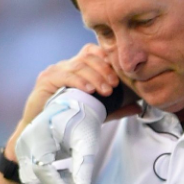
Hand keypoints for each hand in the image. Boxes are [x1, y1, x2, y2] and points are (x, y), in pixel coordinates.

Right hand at [8, 44, 116, 183]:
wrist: (43, 131)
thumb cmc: (70, 118)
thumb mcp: (98, 111)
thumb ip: (117, 107)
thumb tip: (139, 107)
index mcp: (77, 68)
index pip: (92, 51)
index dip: (106, 57)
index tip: (120, 72)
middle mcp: (65, 65)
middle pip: (88, 57)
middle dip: (105, 69)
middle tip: (115, 85)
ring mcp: (54, 71)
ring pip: (78, 65)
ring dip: (95, 77)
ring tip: (106, 91)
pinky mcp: (45, 80)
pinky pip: (65, 75)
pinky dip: (80, 81)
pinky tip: (90, 90)